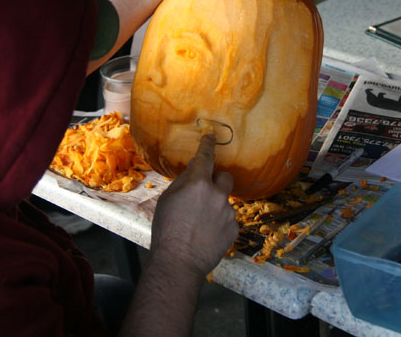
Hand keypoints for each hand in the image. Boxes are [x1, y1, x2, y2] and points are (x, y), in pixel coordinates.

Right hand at [149, 134, 237, 277]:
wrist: (179, 262)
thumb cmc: (166, 230)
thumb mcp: (167, 200)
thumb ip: (183, 182)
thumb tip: (193, 170)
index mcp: (198, 184)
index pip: (206, 157)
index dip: (208, 146)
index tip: (212, 137)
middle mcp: (217, 194)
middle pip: (225, 177)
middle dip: (216, 181)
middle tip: (204, 193)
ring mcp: (228, 212)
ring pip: (225, 201)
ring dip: (216, 206)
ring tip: (200, 223)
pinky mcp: (234, 228)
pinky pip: (228, 219)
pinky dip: (219, 223)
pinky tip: (207, 234)